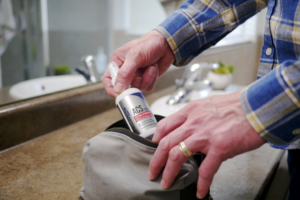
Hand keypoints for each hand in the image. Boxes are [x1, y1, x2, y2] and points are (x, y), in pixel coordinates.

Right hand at [103, 30, 174, 96]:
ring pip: (137, 88)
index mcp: (118, 61)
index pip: (108, 78)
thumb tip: (118, 88)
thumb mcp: (135, 57)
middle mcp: (126, 69)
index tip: (118, 93)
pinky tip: (154, 68)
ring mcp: (137, 75)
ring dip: (146, 79)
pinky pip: (147, 88)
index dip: (111, 88)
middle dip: (134, 83)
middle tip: (139, 77)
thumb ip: (125, 73)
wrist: (167, 44)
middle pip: (124, 87)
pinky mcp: (146, 78)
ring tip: (150, 67)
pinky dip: (152, 79)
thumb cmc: (149, 44)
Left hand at [148, 90, 265, 198]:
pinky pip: (205, 170)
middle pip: (165, 143)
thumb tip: (188, 128)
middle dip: (155, 160)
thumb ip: (195, 116)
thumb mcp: (208, 105)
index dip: (155, 139)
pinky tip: (199, 191)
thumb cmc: (236, 106)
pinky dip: (200, 183)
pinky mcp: (219, 147)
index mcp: (191, 112)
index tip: (153, 148)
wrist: (257, 107)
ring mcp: (205, 135)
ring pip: (177, 155)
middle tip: (152, 171)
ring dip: (169, 172)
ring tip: (166, 182)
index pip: (165, 125)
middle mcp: (194, 123)